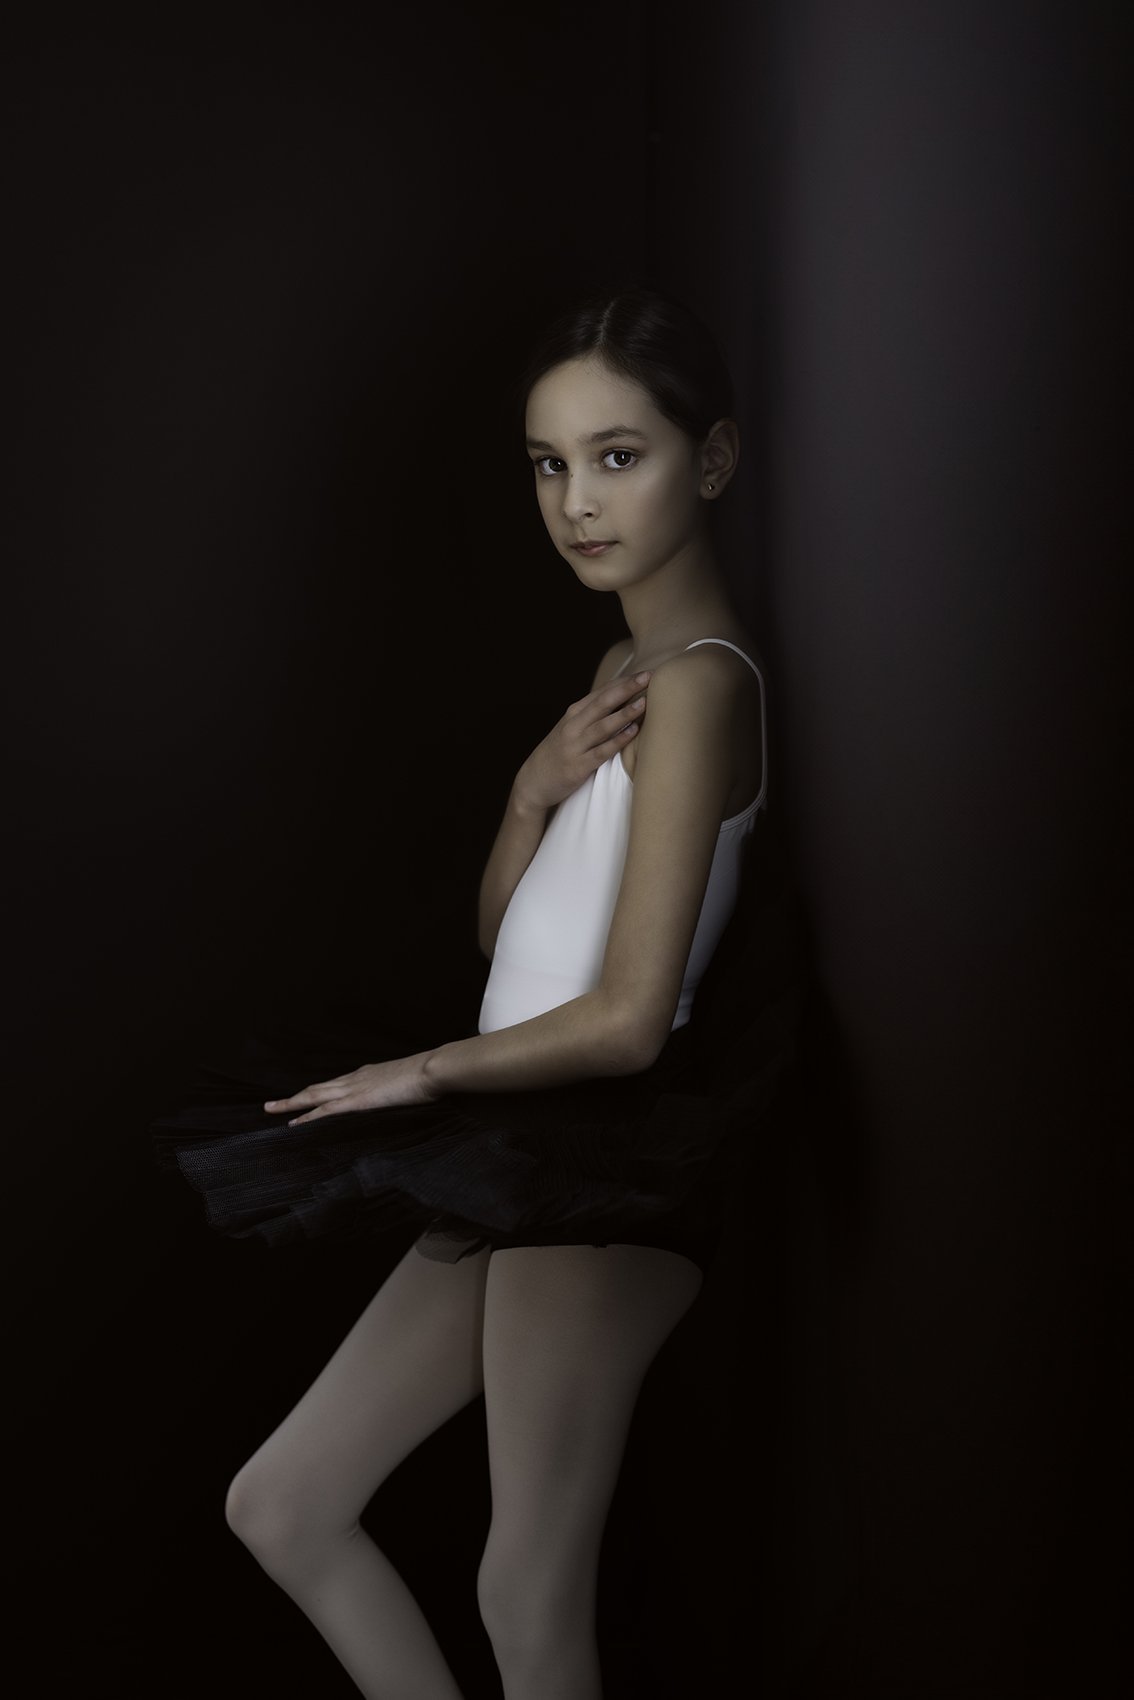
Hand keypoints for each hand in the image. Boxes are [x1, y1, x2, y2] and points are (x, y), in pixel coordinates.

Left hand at [264, 1051, 440, 1124]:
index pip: (334, 1084)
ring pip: (314, 1096)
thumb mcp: (407, 1085)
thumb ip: (396, 1092)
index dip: (316, 1093)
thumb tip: (397, 1100)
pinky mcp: (358, 1101)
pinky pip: (326, 1110)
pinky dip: (308, 1116)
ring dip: (291, 1103)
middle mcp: (354, 1079)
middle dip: (293, 1097)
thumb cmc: (426, 1077)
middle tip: (271, 1104)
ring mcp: (354, 1089)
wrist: (432, 1069)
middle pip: (317, 1088)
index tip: (304, 1099)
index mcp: (366, 1075)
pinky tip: (295, 1123)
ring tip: (272, 1109)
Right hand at [514, 671, 651, 810]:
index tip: (646, 672)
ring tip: (645, 703)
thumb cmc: (559, 753)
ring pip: (603, 726)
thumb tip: (624, 701)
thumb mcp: (571, 728)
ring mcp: (575, 745)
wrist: (533, 782)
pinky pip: (601, 752)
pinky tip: (632, 732)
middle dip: (627, 689)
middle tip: (648, 677)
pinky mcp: (578, 766)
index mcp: (574, 713)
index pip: (602, 692)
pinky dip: (617, 741)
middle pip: (604, 703)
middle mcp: (573, 725)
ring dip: (624, 714)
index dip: (624, 681)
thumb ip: (593, 715)